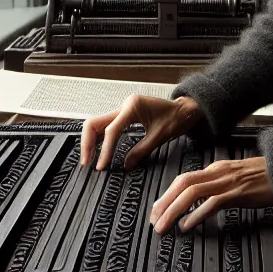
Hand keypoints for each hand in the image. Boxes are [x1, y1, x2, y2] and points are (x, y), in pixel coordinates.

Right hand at [79, 94, 202, 170]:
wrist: (185, 109)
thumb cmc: (176, 118)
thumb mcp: (159, 137)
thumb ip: (140, 151)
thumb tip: (125, 166)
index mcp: (133, 107)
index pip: (111, 131)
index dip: (104, 150)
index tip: (101, 166)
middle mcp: (124, 105)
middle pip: (94, 123)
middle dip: (88, 143)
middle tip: (87, 163)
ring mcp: (123, 108)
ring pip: (97, 124)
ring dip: (90, 141)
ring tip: (89, 159)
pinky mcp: (125, 114)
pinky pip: (106, 126)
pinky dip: (99, 138)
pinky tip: (98, 151)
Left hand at [150, 156, 272, 234]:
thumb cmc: (265, 177)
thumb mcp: (237, 177)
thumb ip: (219, 185)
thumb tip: (202, 201)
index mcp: (216, 168)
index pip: (184, 179)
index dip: (166, 195)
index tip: (157, 210)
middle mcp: (218, 172)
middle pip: (182, 184)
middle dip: (163, 202)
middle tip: (153, 220)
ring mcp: (227, 182)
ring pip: (192, 193)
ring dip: (173, 210)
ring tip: (163, 226)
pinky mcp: (238, 193)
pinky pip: (212, 203)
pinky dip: (196, 215)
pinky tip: (187, 226)